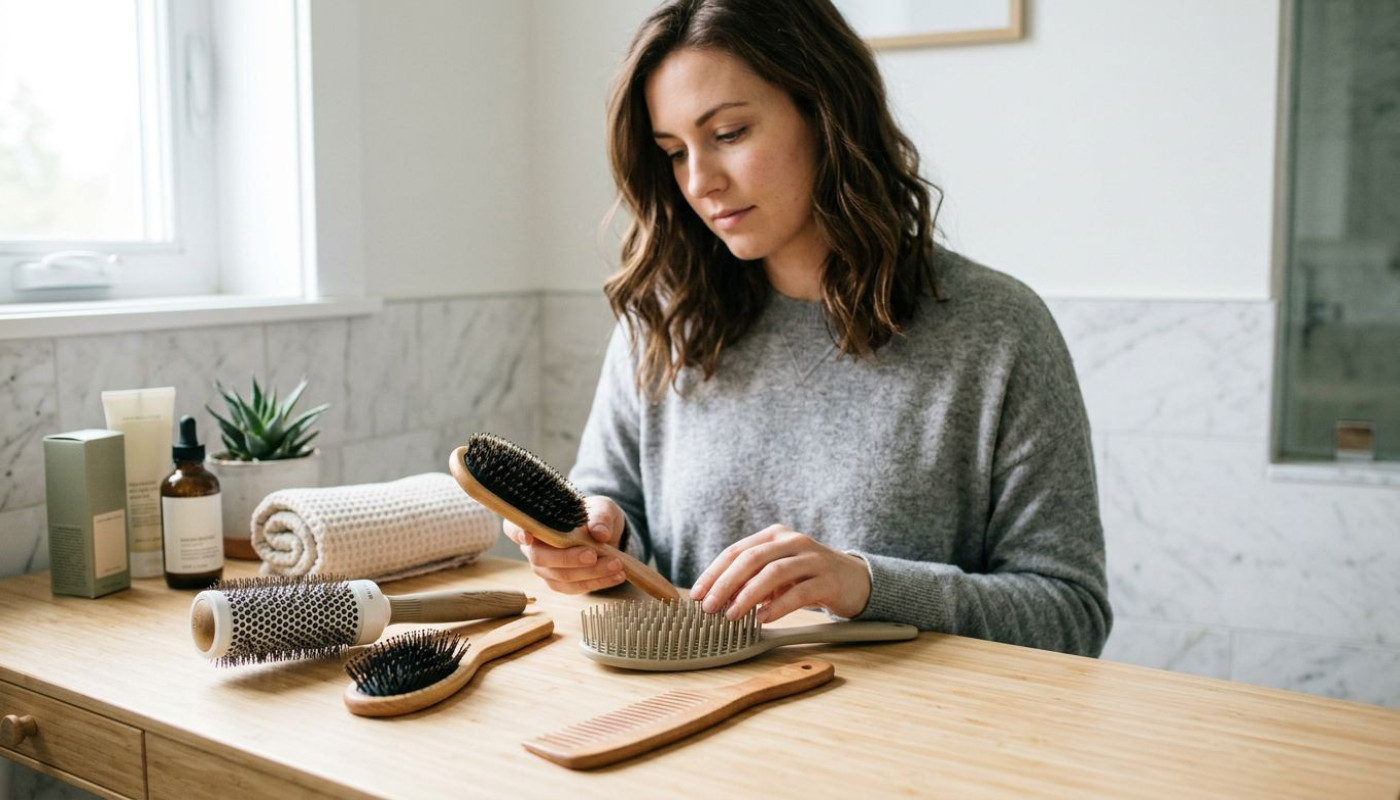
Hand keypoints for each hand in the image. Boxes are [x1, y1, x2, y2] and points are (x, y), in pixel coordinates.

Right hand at [503, 495, 626, 593]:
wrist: (605, 534)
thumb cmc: (594, 516)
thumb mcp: (601, 508)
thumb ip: (600, 517)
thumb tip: (599, 533)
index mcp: (534, 522)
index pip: (514, 527)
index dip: (518, 532)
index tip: (528, 536)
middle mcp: (532, 548)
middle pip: (540, 558)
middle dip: (568, 558)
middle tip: (593, 554)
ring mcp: (545, 568)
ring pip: (561, 576)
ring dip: (591, 573)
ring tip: (616, 564)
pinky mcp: (560, 583)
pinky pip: (576, 587)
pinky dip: (599, 582)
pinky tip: (617, 575)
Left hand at [689, 525, 870, 622]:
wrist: (855, 580)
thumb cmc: (808, 577)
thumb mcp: (777, 574)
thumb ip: (750, 580)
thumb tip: (716, 598)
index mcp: (774, 536)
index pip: (736, 551)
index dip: (714, 573)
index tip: (697, 594)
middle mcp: (793, 541)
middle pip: (751, 558)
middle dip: (725, 583)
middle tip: (709, 607)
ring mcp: (812, 558)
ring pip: (773, 573)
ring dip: (748, 595)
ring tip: (732, 615)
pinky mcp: (828, 579)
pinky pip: (799, 592)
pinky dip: (778, 606)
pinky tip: (763, 619)